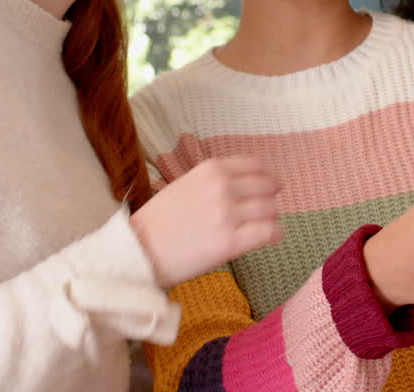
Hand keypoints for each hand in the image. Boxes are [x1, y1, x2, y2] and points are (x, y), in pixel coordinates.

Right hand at [130, 157, 281, 288]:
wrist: (139, 249)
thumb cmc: (159, 220)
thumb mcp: (186, 184)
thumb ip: (215, 181)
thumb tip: (246, 183)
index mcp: (211, 169)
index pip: (255, 165)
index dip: (268, 175)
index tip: (272, 184)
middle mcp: (222, 187)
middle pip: (267, 187)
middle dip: (270, 197)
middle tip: (267, 209)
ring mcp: (227, 214)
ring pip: (270, 209)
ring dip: (270, 217)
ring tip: (262, 226)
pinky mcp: (230, 241)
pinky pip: (268, 232)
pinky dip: (274, 234)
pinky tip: (270, 237)